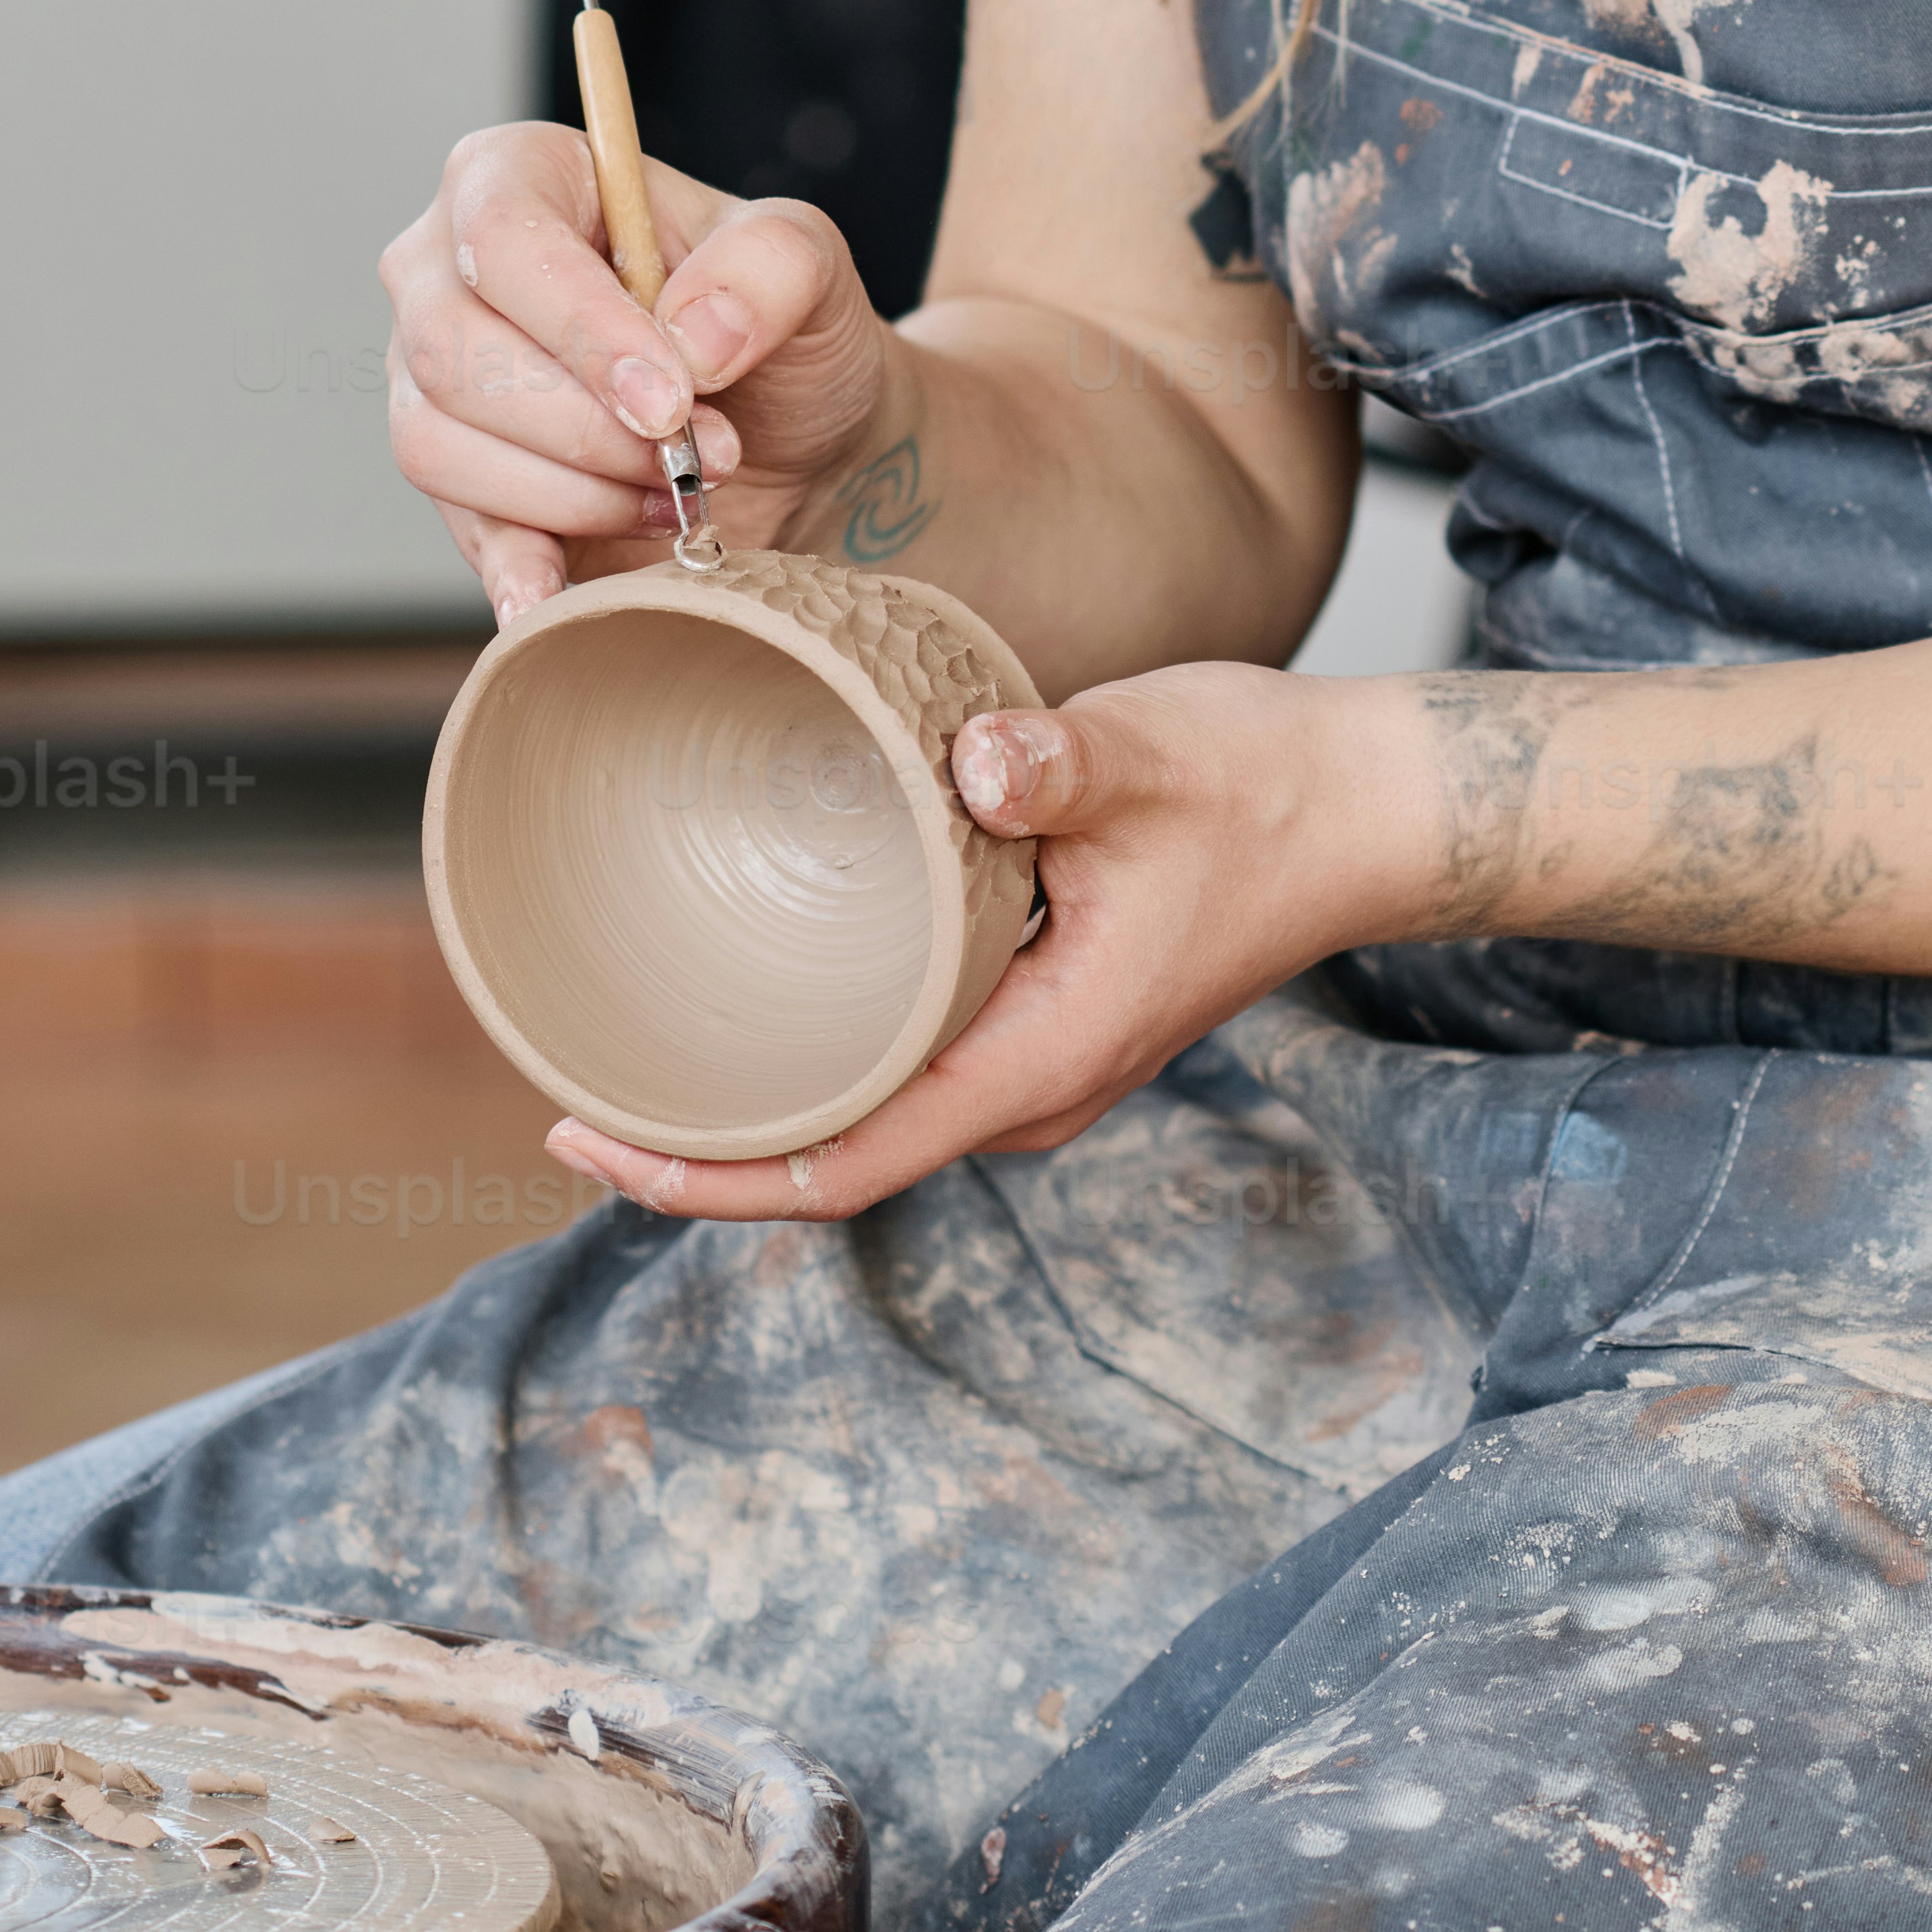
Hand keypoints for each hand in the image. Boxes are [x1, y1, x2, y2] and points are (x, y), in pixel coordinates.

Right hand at [380, 122, 895, 619]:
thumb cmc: (780, 328)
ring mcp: (434, 380)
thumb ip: (768, 267)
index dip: (579, 326)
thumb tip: (691, 336)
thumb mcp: (809, 267)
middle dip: (589, 423)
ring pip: (441, 443)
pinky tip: (557, 596)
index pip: (500, 238)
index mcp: (520, 175)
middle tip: (704, 451)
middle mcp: (446, 270)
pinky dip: (514, 566)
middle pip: (454, 350)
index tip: (671, 398)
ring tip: (679, 492)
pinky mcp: (458, 482)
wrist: (794, 438)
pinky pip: (454, 526)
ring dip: (575, 489)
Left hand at [541, 660, 1398, 1222]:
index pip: (842, 1166)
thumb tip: (977, 760)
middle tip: (567, 1093)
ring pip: (869, 1120)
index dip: (704, 1176)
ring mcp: (1038, 1060)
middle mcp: (1030, 1087)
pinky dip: (819, 1057)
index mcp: (1041, 1058)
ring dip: (756, 1108)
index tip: (591, 1142)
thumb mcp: (1154, 755)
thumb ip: (1060, 760)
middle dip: (698, 1154)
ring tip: (634, 1054)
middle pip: (834, 1163)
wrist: (1363, 806)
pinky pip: (906, 1068)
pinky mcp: (1043, 1014)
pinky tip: (760, 996)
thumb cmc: (1262, 783)